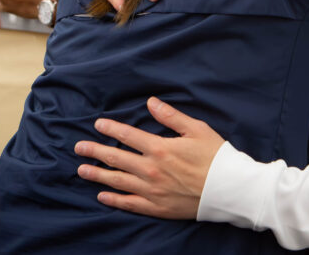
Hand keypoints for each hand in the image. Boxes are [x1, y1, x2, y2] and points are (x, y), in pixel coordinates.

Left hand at [75, 97, 224, 219]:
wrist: (229, 189)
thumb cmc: (216, 156)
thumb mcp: (197, 129)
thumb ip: (171, 116)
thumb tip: (151, 102)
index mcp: (160, 148)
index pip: (127, 136)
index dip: (110, 129)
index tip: (98, 125)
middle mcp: (151, 170)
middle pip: (116, 159)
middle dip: (95, 152)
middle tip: (79, 148)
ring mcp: (152, 190)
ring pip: (117, 182)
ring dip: (97, 175)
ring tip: (81, 170)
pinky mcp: (157, 207)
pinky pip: (129, 203)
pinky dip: (114, 199)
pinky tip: (103, 195)